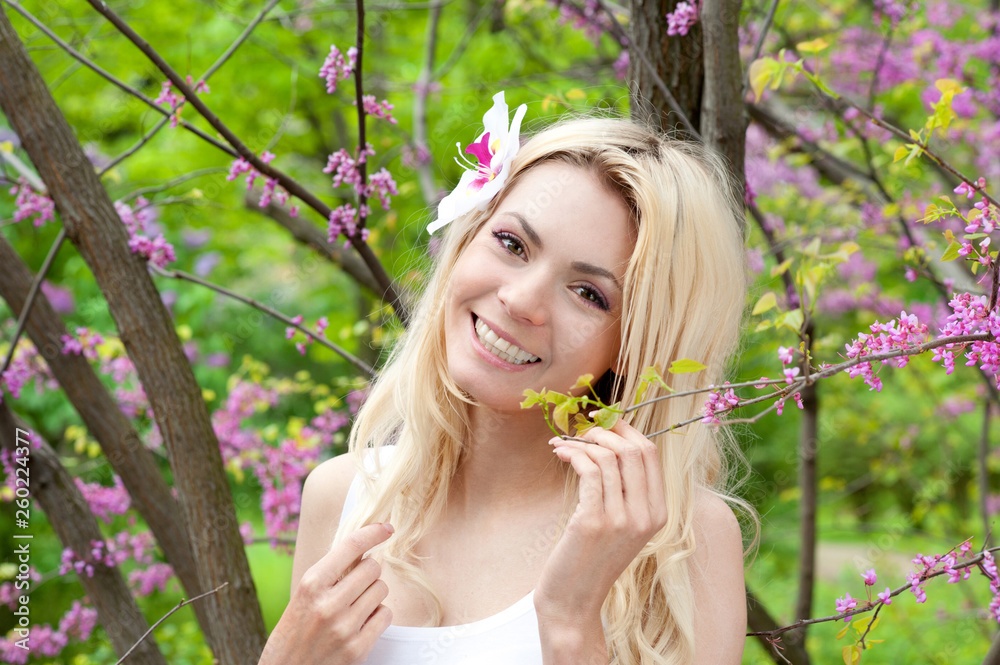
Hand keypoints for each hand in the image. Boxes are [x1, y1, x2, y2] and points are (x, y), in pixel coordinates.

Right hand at [259, 523, 393, 664]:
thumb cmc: (293, 635)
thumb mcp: (302, 598)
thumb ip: (328, 576)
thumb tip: (362, 549)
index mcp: (310, 585)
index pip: (350, 546)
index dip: (373, 533)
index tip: (386, 528)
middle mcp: (327, 604)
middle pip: (372, 567)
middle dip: (369, 572)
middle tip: (357, 584)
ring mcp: (344, 627)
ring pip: (381, 590)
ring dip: (374, 594)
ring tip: (356, 606)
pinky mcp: (357, 649)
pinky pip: (385, 615)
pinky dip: (379, 616)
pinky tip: (363, 622)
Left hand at [535, 417, 667, 624]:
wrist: (574, 602)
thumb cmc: (590, 559)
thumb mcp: (620, 525)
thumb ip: (624, 490)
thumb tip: (610, 441)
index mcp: (658, 514)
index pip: (651, 454)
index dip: (626, 430)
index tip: (604, 421)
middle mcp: (646, 516)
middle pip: (633, 450)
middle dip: (604, 431)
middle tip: (581, 432)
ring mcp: (621, 520)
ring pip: (608, 457)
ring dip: (582, 443)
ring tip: (563, 444)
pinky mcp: (594, 522)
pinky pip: (589, 471)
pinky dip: (573, 455)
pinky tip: (560, 454)